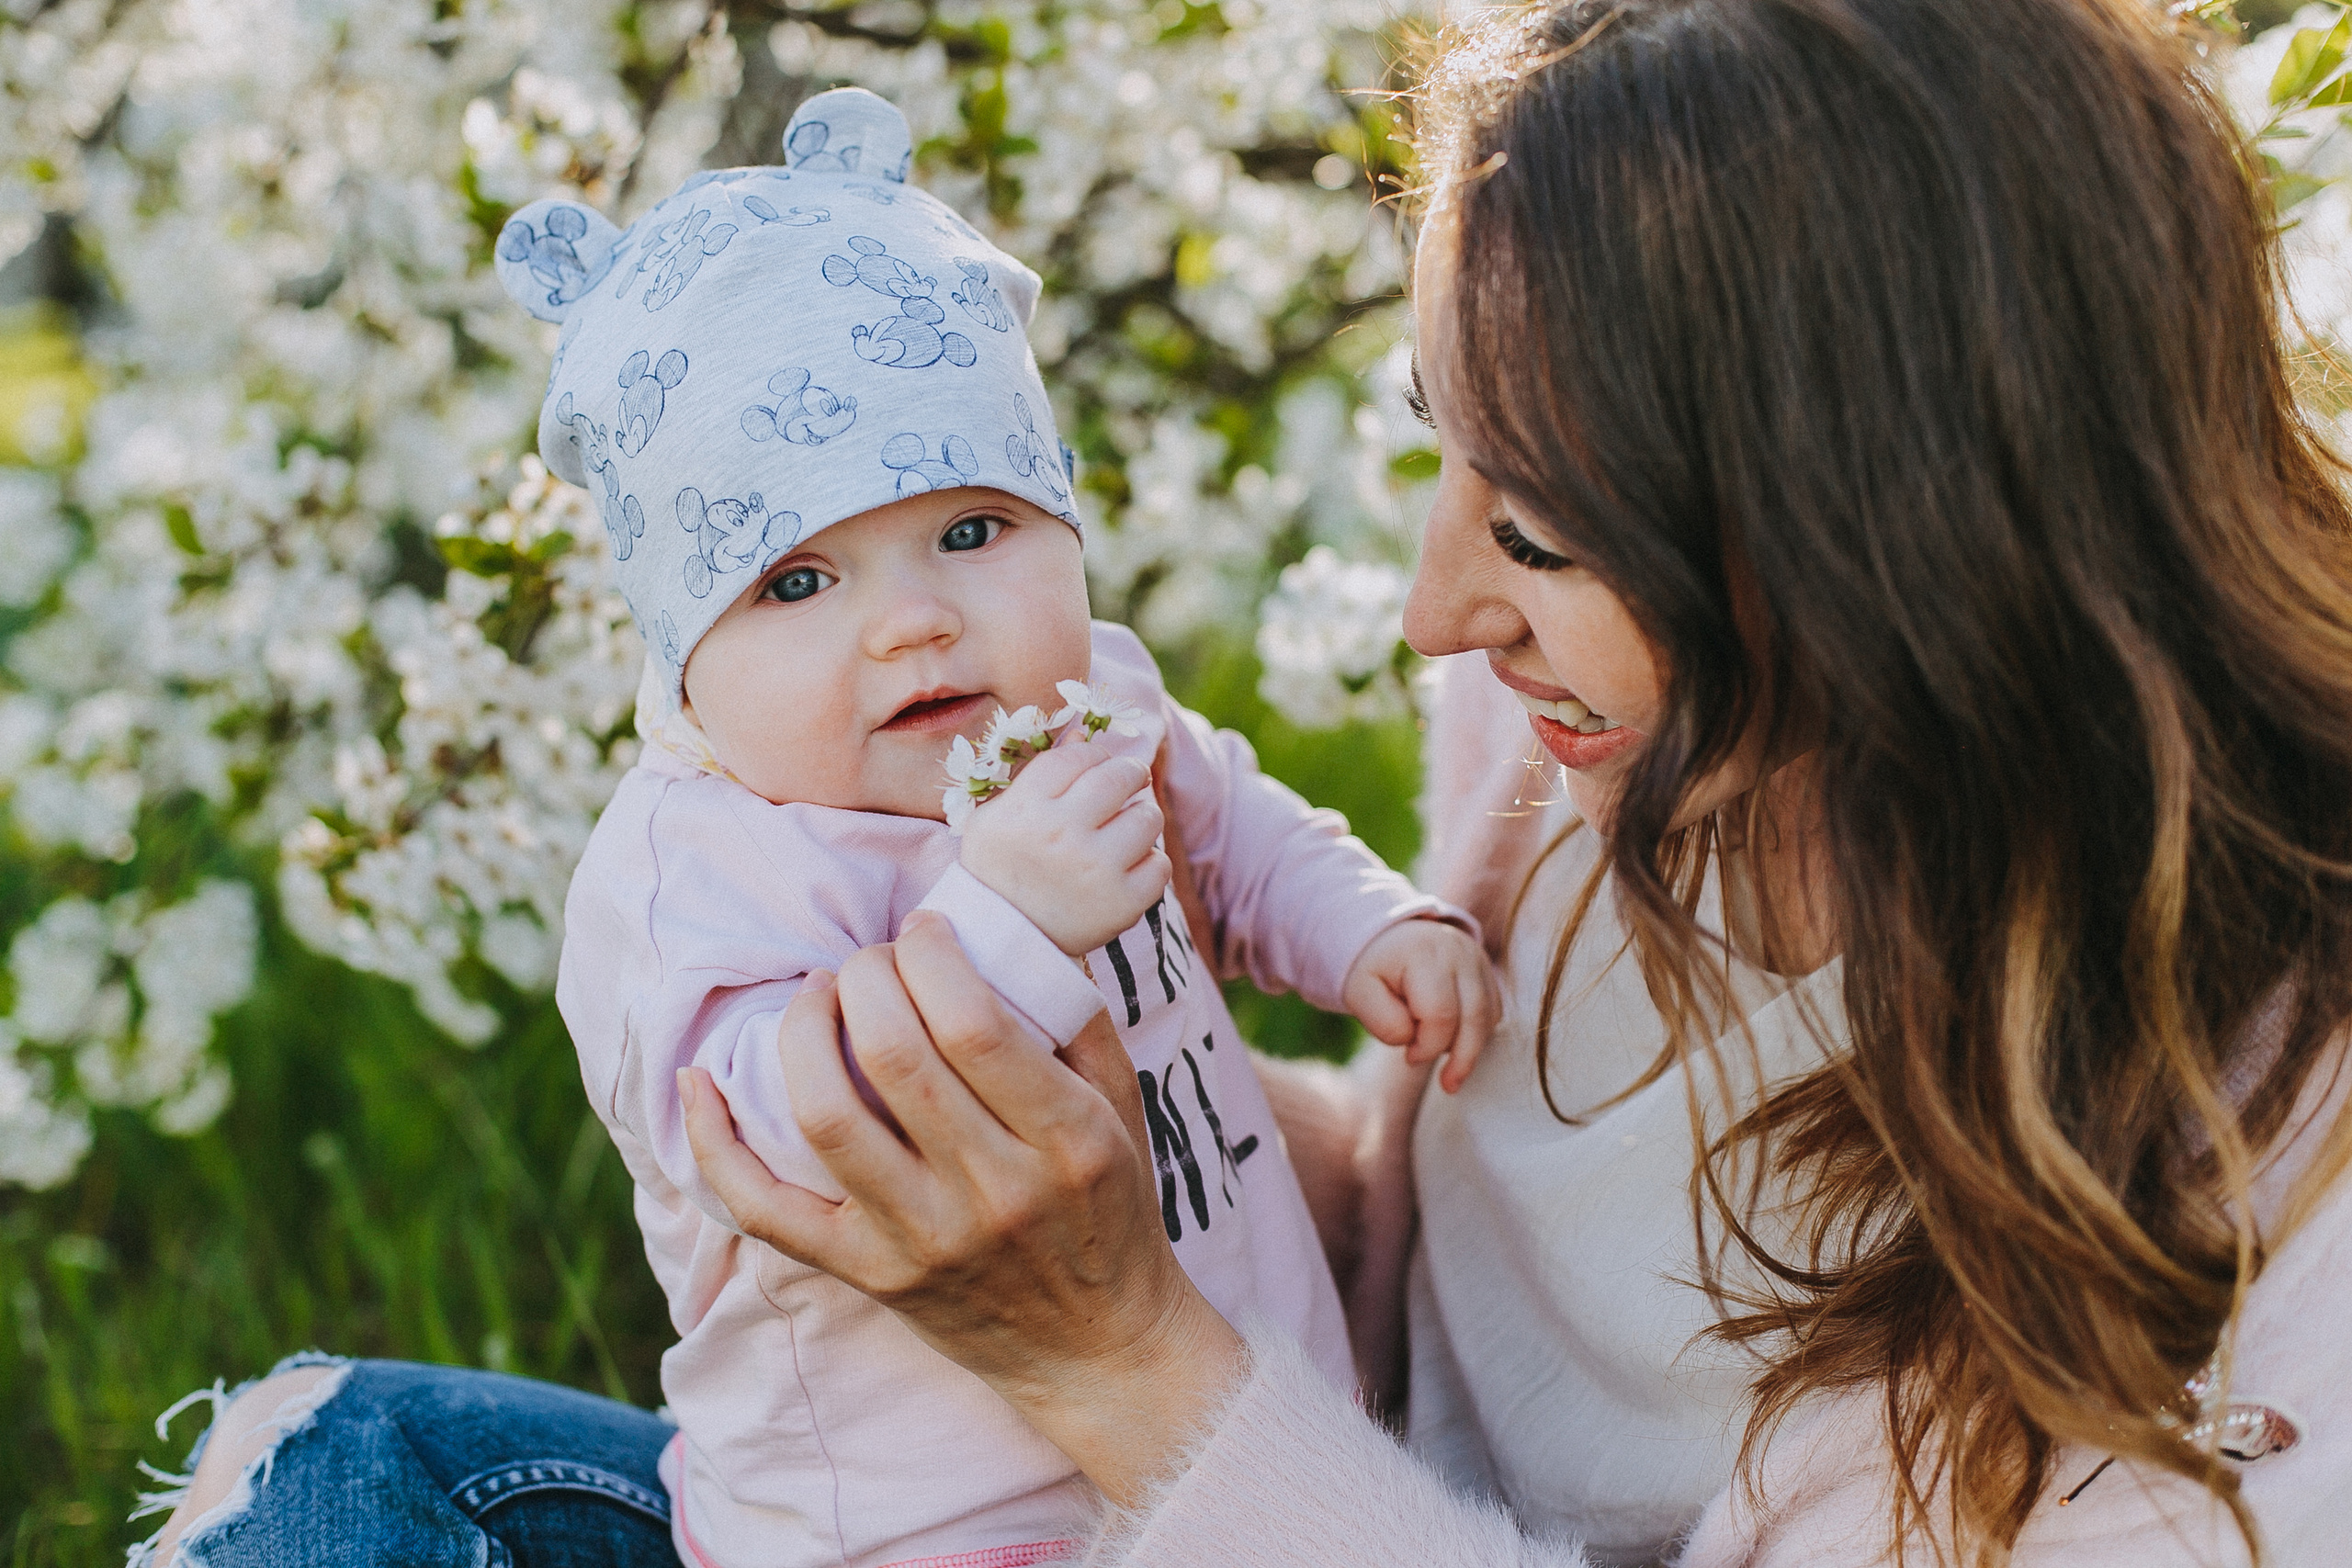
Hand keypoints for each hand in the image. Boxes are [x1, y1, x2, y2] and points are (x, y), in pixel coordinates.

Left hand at [678, 910, 1243, 1505]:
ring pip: (827, 1116)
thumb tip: (1006, 926)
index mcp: (1064, 1138)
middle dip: (866, 978)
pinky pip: (768, 1211)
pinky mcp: (870, 1275)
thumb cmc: (1111, 1209)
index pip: (973, 1024)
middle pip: (894, 1055)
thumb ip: (1076, 1018)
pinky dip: (717, 1144)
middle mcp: (992, 1190)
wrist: (1097, 1348)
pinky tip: (698, 1081)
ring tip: (817, 997)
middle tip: (870, 961)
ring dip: (803, 1033)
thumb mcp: (1123, 1109)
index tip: (923, 930)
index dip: (930, 956)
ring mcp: (922, 1237)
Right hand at [960, 741, 1169, 954]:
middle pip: (1119, 777)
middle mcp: (1062, 833)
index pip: (1078, 756)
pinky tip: (1127, 868)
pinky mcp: (1123, 903)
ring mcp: (1096, 869)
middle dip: (1129, 774)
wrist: (1003, 941)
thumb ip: (1038, 773)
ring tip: (1125, 831)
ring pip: (1148, 817)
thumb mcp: (996, 815)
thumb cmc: (999, 869)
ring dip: (1141, 818)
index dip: (1093, 754)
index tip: (1096, 767)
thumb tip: (1082, 733)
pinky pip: (1159, 863)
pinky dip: (1148, 863)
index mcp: (1026, 807)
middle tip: (1127, 784)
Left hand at [1340, 919, 1499, 1093]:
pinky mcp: (1487, 971)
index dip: (1427, 1046)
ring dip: (1471, 1048)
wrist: (1389, 938)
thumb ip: (1383, 1022)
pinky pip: (1493, 1011)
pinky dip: (1478, 1033)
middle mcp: (1459, 951)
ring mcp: (1478, 959)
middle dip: (1462, 1058)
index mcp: (1424, 954)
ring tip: (1452, 1072)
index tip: (1409, 1056)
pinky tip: (1456, 1043)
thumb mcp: (1360, 993)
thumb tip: (1413, 1040)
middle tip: (1447, 1084)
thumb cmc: (1374, 970)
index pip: (1440, 1015)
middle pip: (1474, 1017)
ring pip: (1488, 1017)